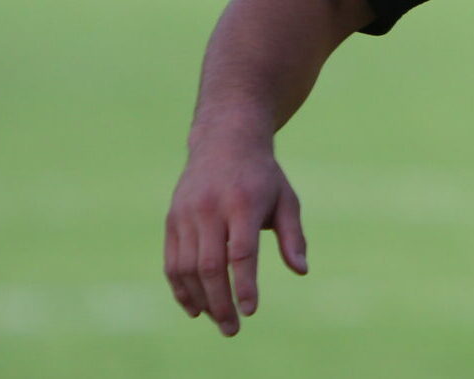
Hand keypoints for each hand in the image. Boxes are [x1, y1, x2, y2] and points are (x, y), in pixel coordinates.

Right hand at [164, 138, 308, 335]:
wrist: (224, 142)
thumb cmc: (263, 177)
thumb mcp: (286, 199)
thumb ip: (292, 236)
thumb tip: (301, 270)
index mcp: (243, 203)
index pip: (241, 251)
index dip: (244, 284)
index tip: (251, 311)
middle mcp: (210, 209)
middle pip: (210, 265)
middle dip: (220, 303)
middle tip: (232, 330)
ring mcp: (186, 214)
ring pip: (187, 268)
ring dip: (200, 300)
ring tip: (218, 320)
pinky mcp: (172, 220)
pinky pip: (171, 262)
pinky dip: (180, 289)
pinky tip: (194, 308)